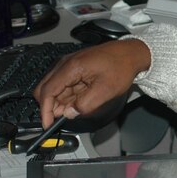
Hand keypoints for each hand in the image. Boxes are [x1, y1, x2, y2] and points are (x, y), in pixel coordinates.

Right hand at [33, 39, 150, 127]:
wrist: (131, 53)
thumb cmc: (121, 66)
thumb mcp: (105, 91)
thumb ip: (84, 105)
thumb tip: (69, 113)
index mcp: (71, 67)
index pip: (47, 91)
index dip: (45, 110)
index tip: (47, 123)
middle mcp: (66, 63)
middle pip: (46, 88)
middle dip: (50, 106)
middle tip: (59, 120)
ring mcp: (70, 65)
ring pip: (55, 88)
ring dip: (60, 102)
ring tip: (75, 110)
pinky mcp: (75, 67)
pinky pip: (64, 84)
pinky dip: (67, 96)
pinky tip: (78, 102)